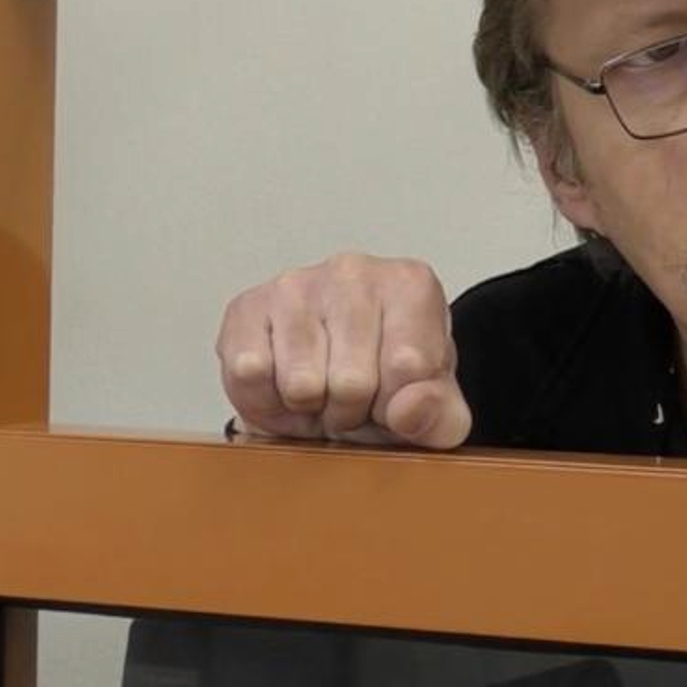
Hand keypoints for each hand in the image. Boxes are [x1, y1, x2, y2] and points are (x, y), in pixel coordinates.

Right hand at [216, 253, 470, 448]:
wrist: (335, 378)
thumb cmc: (389, 382)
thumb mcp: (435, 411)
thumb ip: (439, 416)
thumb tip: (410, 407)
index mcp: (411, 285)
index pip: (410, 367)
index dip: (397, 404)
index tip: (393, 394)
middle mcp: (354, 271)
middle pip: (351, 383)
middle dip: (351, 411)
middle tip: (352, 399)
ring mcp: (296, 284)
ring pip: (300, 384)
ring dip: (309, 407)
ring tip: (321, 390)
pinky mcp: (246, 307)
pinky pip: (250, 375)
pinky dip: (266, 399)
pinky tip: (284, 383)